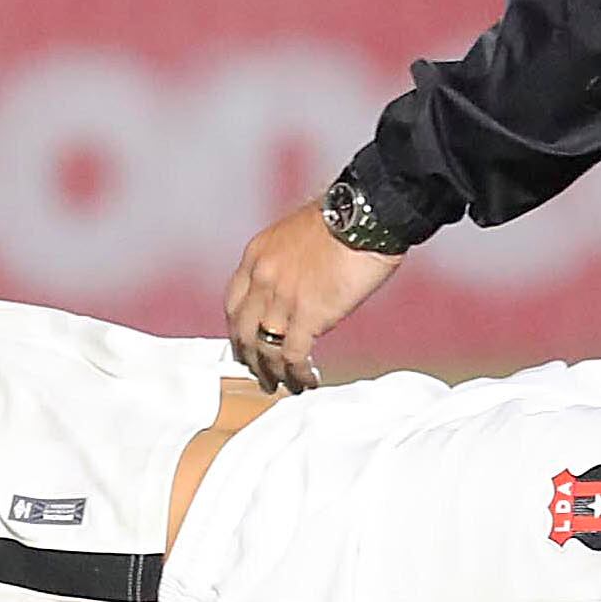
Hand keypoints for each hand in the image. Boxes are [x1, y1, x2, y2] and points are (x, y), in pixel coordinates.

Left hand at [224, 199, 397, 393]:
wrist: (367, 215)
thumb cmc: (345, 220)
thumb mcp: (298, 236)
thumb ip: (287, 264)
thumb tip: (296, 291)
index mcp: (257, 256)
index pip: (233, 303)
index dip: (238, 330)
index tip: (247, 345)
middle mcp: (262, 278)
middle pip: (243, 332)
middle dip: (250, 360)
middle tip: (261, 376)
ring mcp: (282, 298)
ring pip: (265, 350)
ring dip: (273, 374)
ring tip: (285, 386)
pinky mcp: (308, 315)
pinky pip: (292, 357)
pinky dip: (297, 375)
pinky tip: (307, 381)